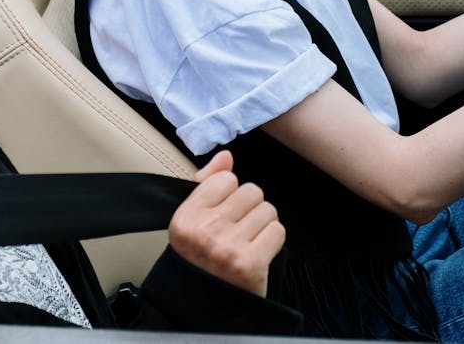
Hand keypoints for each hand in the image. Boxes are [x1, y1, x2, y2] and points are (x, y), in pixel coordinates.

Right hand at [167, 150, 285, 296]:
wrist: (206, 307)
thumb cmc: (200, 260)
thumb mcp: (192, 221)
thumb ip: (207, 184)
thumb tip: (226, 156)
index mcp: (185, 217)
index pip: (226, 179)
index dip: (229, 195)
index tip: (223, 214)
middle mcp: (205, 231)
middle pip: (251, 191)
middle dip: (249, 208)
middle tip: (238, 229)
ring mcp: (228, 247)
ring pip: (267, 209)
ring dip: (262, 224)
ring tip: (248, 241)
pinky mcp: (250, 263)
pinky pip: (277, 230)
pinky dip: (272, 241)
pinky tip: (258, 252)